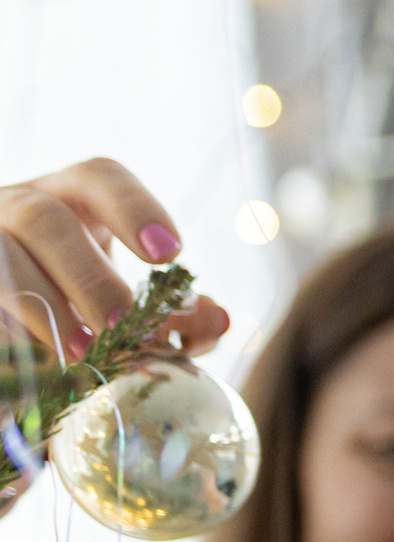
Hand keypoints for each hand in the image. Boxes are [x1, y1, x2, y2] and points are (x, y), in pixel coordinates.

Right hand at [2, 159, 234, 519]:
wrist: (22, 322)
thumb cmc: (91, 305)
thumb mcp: (140, 303)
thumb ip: (183, 316)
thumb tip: (218, 319)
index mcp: (75, 199)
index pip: (101, 178)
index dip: (135, 208)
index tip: (170, 254)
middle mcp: (22, 208)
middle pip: (44, 218)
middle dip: (88, 275)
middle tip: (123, 324)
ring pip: (2, 254)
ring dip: (44, 305)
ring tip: (84, 350)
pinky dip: (15, 330)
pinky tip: (46, 359)